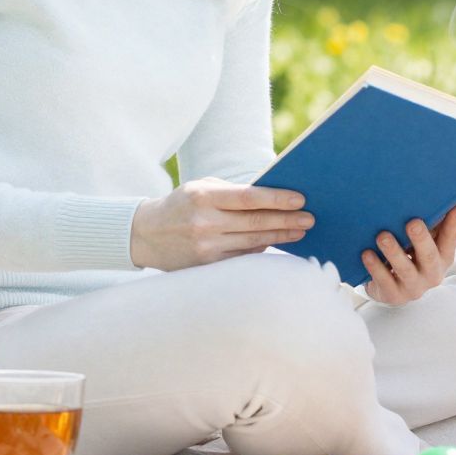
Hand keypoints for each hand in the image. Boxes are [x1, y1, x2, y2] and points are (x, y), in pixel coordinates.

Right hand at [129, 177, 314, 271]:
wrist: (146, 234)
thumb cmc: (182, 204)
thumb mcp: (201, 188)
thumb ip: (233, 192)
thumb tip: (274, 198)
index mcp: (203, 197)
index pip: (248, 198)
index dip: (277, 199)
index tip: (300, 200)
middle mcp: (204, 223)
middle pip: (255, 222)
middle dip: (286, 220)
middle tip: (309, 219)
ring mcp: (205, 248)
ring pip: (253, 243)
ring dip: (280, 237)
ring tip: (299, 231)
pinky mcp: (206, 266)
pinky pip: (242, 258)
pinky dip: (261, 249)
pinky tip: (275, 243)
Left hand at [361, 203, 455, 304]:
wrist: (393, 290)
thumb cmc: (410, 257)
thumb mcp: (422, 244)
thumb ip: (429, 226)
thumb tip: (428, 195)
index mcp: (443, 257)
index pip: (451, 240)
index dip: (454, 224)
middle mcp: (432, 274)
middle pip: (429, 256)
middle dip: (421, 239)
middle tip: (413, 222)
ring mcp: (413, 287)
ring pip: (404, 269)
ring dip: (394, 251)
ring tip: (382, 236)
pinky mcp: (394, 295)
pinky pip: (384, 280)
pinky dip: (375, 267)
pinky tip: (366, 253)